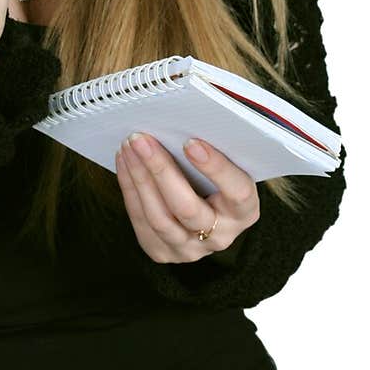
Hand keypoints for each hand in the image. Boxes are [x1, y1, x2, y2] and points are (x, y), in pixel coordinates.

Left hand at [114, 133, 259, 262]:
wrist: (206, 212)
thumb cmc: (216, 175)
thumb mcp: (228, 163)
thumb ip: (217, 146)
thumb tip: (186, 117)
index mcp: (245, 211)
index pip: (236, 192)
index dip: (216, 168)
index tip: (191, 142)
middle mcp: (221, 236)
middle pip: (188, 209)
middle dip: (161, 170)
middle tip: (142, 139)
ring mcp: (190, 250)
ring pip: (159, 218)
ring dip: (139, 178)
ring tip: (128, 147)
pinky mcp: (163, 252)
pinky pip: (141, 221)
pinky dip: (129, 188)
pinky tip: (125, 161)